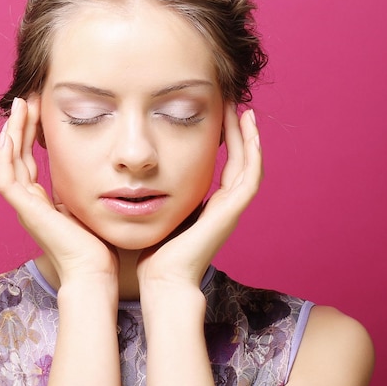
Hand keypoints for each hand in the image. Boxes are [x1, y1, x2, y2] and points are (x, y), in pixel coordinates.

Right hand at [0, 97, 117, 283]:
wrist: (94, 272)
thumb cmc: (98, 246)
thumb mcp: (90, 207)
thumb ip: (85, 189)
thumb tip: (101, 170)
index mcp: (42, 202)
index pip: (30, 161)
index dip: (32, 135)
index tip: (41, 110)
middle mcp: (29, 203)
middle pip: (18, 156)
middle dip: (22, 127)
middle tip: (28, 99)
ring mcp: (24, 208)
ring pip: (9, 162)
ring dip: (13, 133)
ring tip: (21, 106)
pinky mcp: (25, 212)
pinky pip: (6, 179)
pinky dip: (6, 156)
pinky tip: (10, 134)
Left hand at [137, 104, 261, 291]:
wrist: (162, 280)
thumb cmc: (153, 253)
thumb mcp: (156, 214)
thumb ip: (156, 196)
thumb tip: (134, 176)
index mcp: (208, 207)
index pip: (224, 167)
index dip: (224, 142)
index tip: (216, 118)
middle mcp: (223, 206)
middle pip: (240, 161)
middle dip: (238, 134)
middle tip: (233, 105)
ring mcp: (231, 209)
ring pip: (249, 164)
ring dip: (248, 136)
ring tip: (242, 109)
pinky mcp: (232, 211)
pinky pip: (250, 174)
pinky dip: (252, 150)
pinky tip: (246, 126)